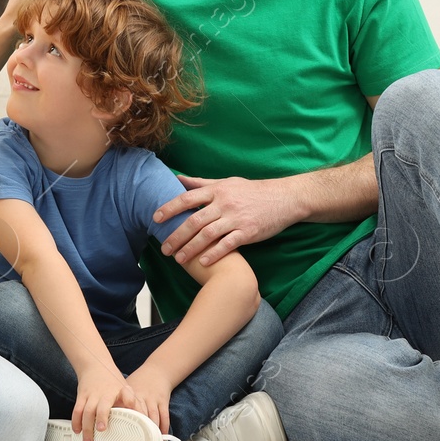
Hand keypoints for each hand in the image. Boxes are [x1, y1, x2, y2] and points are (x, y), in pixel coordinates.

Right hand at [72, 365, 136, 440]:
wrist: (95, 364)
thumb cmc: (113, 381)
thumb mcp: (126, 389)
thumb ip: (135, 404)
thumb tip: (146, 420)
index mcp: (121, 391)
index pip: (128, 396)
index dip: (131, 402)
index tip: (132, 411)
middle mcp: (105, 393)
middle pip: (103, 406)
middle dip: (101, 418)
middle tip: (101, 430)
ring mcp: (92, 395)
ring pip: (87, 411)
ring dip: (86, 427)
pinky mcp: (81, 396)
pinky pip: (77, 410)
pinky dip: (76, 421)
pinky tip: (77, 431)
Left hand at [123, 365, 174, 435]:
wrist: (157, 371)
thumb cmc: (139, 382)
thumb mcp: (126, 387)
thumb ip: (117, 399)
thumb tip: (103, 415)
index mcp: (130, 393)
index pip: (125, 408)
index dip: (123, 419)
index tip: (118, 431)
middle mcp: (142, 396)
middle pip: (140, 414)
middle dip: (138, 428)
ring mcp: (154, 398)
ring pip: (153, 415)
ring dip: (151, 429)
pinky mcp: (163, 400)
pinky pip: (164, 415)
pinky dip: (164, 426)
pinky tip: (161, 434)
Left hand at [155, 175, 296, 266]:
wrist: (284, 198)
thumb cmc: (252, 191)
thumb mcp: (227, 182)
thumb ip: (201, 183)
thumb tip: (178, 178)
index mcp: (217, 190)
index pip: (187, 198)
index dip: (170, 208)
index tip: (155, 219)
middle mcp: (224, 203)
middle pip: (194, 220)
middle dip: (176, 236)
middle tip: (164, 249)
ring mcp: (236, 218)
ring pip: (207, 234)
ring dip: (191, 248)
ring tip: (178, 259)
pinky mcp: (248, 232)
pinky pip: (227, 244)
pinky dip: (214, 253)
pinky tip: (202, 262)